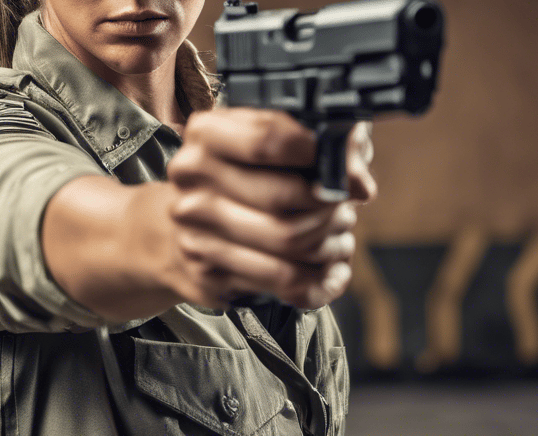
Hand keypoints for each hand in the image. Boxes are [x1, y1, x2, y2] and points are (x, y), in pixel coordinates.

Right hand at [165, 108, 375, 309]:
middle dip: (330, 206)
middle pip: (283, 197)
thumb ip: (318, 141)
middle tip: (346, 208)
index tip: (350, 170)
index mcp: (206, 134)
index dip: (319, 154)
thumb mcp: (270, 142)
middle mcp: (192, 180)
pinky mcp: (208, 274)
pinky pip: (285, 283)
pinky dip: (322, 280)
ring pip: (289, 242)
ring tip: (338, 237)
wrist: (179, 230)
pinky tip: (332, 270)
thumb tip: (357, 174)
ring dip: (330, 243)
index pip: (268, 140)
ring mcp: (195, 229)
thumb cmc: (240, 178)